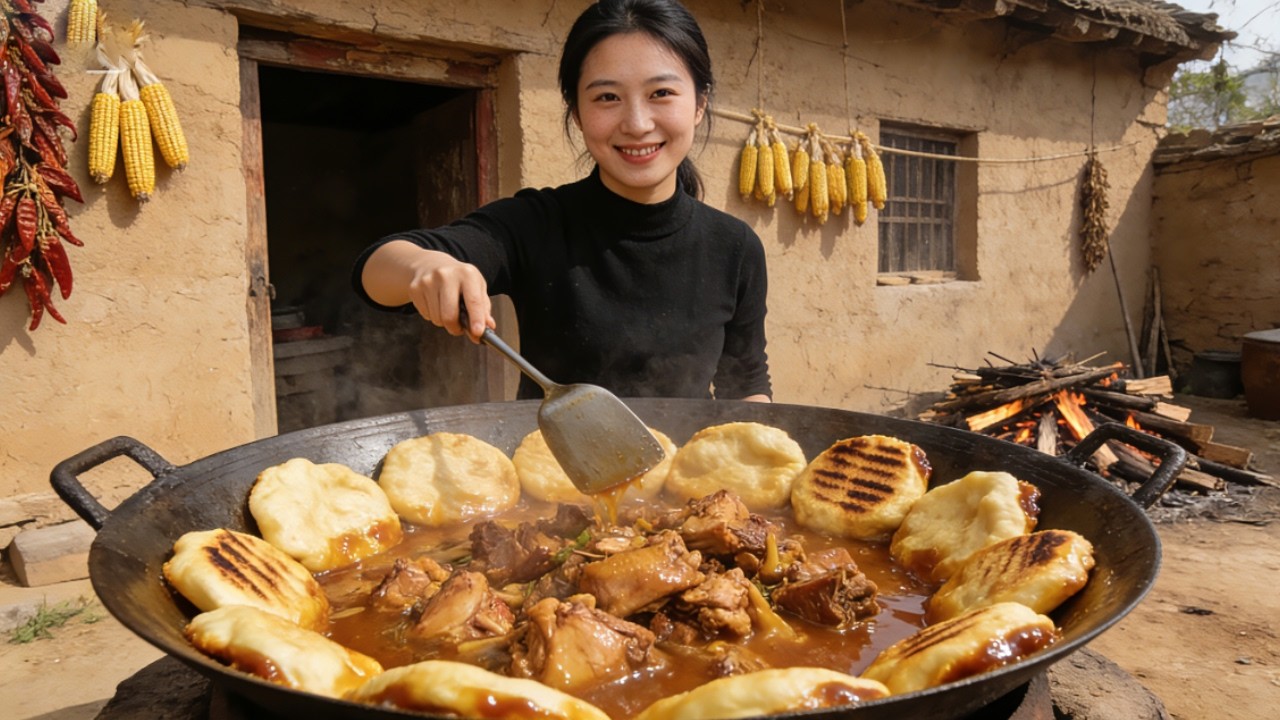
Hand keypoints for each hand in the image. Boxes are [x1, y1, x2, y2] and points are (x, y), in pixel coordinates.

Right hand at [362, 241, 494, 340]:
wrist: (430, 264)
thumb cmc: (459, 279)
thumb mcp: (476, 287)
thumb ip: (483, 308)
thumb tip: (489, 327)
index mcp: (467, 273)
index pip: (473, 301)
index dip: (476, 319)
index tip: (478, 333)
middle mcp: (446, 275)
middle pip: (449, 315)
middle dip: (455, 328)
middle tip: (459, 328)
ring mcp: (428, 281)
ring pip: (437, 319)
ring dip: (444, 322)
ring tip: (447, 309)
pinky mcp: (415, 288)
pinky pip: (426, 316)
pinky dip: (433, 315)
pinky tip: (435, 303)